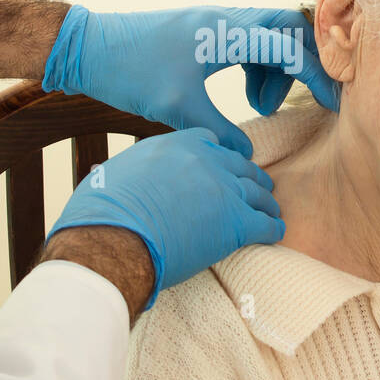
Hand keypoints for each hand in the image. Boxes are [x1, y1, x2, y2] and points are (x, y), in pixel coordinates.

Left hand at [41, 4, 339, 157]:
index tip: (332, 101)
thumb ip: (219, 133)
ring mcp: (216, 22)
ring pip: (270, 36)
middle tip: (309, 96)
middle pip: (289, 27)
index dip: (317, 74)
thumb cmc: (131, 73)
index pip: (290, 46)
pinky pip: (250, 44)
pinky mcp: (206, 31)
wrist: (91, 48)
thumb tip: (247, 157)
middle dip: (306, 62)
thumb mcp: (178, 110)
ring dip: (278, 70)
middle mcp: (227, 20)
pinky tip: (247, 100)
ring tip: (261, 108)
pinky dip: (259, 69)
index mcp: (226, 32)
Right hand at [45, 127, 284, 310]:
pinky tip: (276, 232)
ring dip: (266, 201)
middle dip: (248, 176)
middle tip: (256, 187)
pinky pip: (265, 224)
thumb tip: (111, 176)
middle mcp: (206, 160)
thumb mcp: (113, 175)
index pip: (208, 141)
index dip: (216, 155)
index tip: (220, 166)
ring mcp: (225, 189)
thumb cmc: (103, 212)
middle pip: (239, 164)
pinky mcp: (237, 222)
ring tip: (271, 208)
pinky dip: (273, 228)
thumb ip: (130, 172)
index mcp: (176, 144)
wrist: (114, 239)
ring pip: (257, 191)